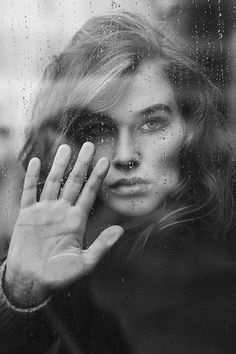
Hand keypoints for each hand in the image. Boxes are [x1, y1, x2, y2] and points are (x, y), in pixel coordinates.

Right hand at [5, 143, 122, 305]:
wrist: (32, 281)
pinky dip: (31, 176)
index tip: (105, 161)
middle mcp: (62, 211)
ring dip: (59, 165)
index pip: (90, 193)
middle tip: (89, 145)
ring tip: (65, 147)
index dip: (97, 177)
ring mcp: (44, 210)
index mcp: (77, 220)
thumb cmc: (59, 274)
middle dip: (82, 164)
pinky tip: (36, 162)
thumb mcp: (85, 262)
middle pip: (74, 182)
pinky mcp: (26, 214)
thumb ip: (102, 245)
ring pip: (53, 181)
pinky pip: (29, 191)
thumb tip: (120, 230)